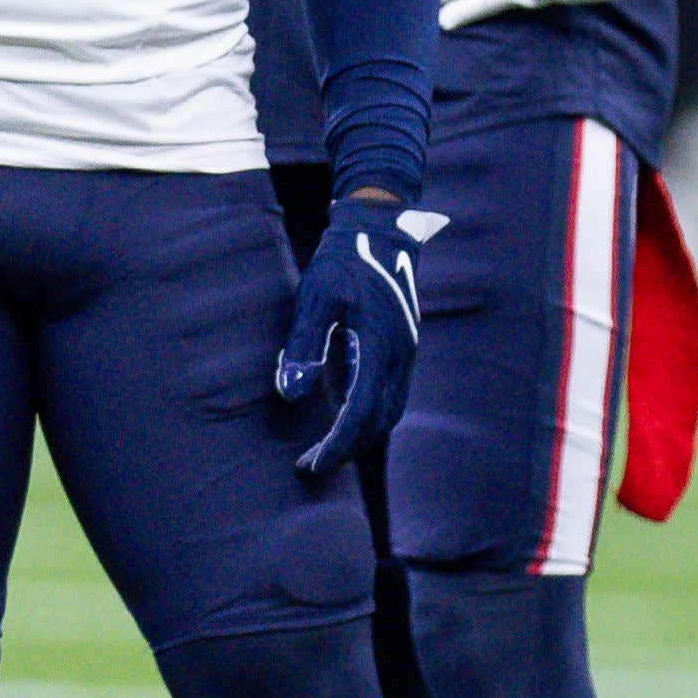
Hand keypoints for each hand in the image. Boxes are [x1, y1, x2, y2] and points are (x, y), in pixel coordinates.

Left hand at [275, 195, 446, 472]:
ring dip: (360, 438)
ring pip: (389, 413)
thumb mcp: (315, 297)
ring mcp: (405, 354)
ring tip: (326, 451)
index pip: (361, 414)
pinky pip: (391, 397)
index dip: (336, 445)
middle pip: (379, 422)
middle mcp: (400, 356)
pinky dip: (370, 419)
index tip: (310, 465)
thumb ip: (303, 345)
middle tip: (310, 466)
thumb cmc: (343, 261)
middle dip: (347, 450)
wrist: (379, 230)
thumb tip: (292, 393)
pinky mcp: (401, 349)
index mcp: (380, 347)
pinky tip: (346, 421)